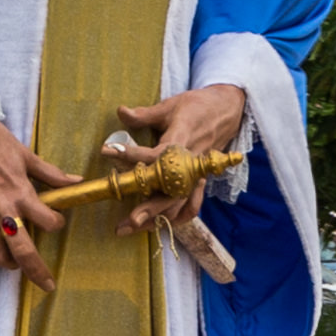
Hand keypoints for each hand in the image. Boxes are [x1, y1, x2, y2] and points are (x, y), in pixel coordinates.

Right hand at [0, 105, 71, 284]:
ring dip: (7, 262)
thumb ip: (51, 174)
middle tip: (46, 283)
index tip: (55, 222)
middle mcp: (1, 210)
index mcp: (22, 193)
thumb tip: (75, 181)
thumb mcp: (26, 156)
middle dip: (37, 272)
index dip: (56, 224)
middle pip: (23, 253)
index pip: (48, 222)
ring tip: (13, 261)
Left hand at [107, 83, 249, 229]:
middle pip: (171, 191)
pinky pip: (190, 207)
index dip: (132, 154)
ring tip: (130, 228)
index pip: (156, 153)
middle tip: (128, 219)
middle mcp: (190, 162)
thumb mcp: (170, 106)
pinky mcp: (200, 181)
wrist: (227, 111)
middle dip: (149, 207)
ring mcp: (197, 175)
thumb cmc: (196, 107)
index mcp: (182, 139)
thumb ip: (145, 115)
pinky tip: (156, 226)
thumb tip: (120, 111)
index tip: (108, 151)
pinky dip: (175, 219)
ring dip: (155, 218)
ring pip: (177, 204)